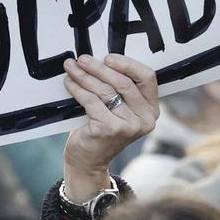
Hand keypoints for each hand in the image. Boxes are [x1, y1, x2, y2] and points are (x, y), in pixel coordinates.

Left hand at [62, 54, 158, 199]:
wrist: (88, 161)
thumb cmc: (101, 129)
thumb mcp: (117, 109)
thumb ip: (118, 89)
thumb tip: (99, 59)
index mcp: (151, 110)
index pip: (147, 78)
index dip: (127, 64)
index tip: (108, 57)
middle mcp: (144, 119)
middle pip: (123, 82)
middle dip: (99, 68)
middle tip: (82, 59)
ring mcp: (128, 126)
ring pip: (105, 90)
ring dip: (85, 76)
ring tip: (71, 67)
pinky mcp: (109, 129)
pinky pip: (91, 100)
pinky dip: (77, 89)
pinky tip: (69, 83)